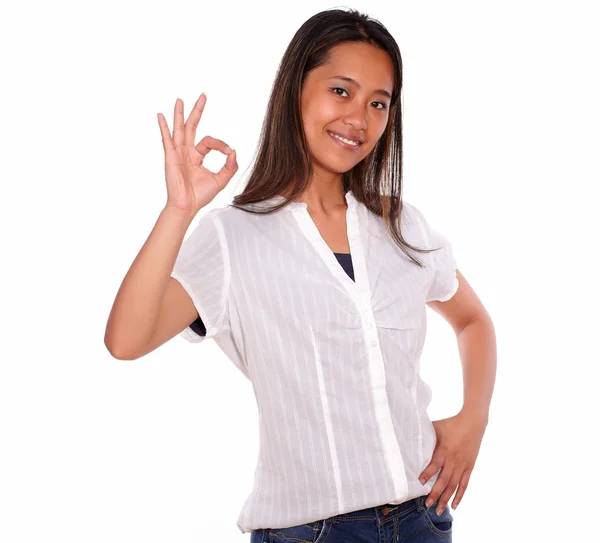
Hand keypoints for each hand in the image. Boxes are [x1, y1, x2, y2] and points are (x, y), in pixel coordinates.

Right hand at [157, 93, 238, 216]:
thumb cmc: (200, 195)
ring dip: (180, 114)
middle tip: (203, 96)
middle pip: (192, 126)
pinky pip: (167, 139)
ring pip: (180, 129)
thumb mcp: (221, 180)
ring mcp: (178, 153)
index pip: (210, 141)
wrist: (187, 205)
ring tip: (180, 100)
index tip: (229, 152)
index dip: (221, 144)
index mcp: (197, 156)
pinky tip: (161, 116)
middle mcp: (187, 152)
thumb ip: (230, 166)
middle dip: (198, 111)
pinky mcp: (170, 157)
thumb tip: (234, 151)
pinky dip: (164, 127)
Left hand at [419, 411, 486, 513]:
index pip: (434, 464)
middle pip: (444, 480)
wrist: (473, 422)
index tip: (419, 483)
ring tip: (438, 510)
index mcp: (444, 449)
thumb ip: (425, 435)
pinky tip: (454, 506)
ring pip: (454, 486)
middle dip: (435, 493)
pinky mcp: (469, 467)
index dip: (427, 474)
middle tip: (427, 505)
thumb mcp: (436, 427)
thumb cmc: (451, 424)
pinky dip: (459, 496)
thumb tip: (408, 436)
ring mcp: (462, 465)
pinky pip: (464, 484)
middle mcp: (453, 460)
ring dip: (446, 499)